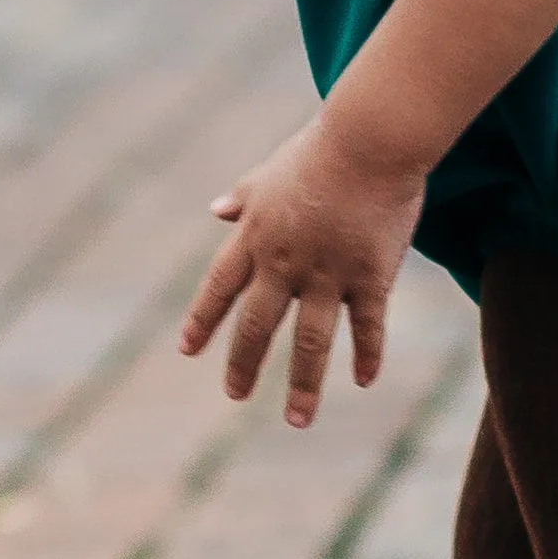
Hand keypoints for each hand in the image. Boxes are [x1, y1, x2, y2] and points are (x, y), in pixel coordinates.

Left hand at [179, 112, 424, 424]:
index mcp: (256, 236)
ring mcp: (328, 273)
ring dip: (302, 384)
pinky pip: (366, 326)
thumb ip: (243, 196)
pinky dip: (365, 355)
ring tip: (296, 420)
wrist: (370, 138)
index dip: (202, 320)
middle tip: (233, 394)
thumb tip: (215, 210)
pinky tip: (362, 379)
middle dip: (242, 364)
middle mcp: (284, 262)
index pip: (219, 288)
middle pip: (255, 325)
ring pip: (309, 341)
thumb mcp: (269, 170)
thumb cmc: (321, 148)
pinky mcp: (371, 276)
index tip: (187, 350)